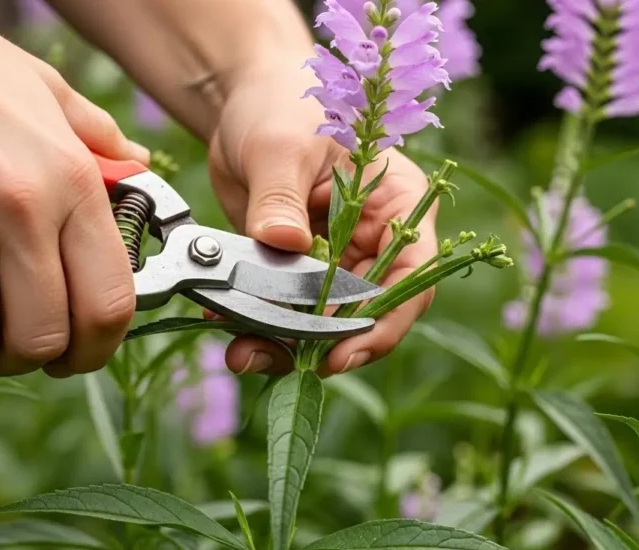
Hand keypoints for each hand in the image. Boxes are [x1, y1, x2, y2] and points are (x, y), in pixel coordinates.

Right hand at [0, 0, 147, 376]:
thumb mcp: (48, 94)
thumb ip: (99, 141)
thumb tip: (140, 166)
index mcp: (72, 182)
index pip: (109, 302)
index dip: (98, 348)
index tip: (80, 354)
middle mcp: (20, 208)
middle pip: (42, 338)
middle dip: (30, 356)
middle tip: (14, 340)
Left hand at [208, 67, 438, 374]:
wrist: (241, 103)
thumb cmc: (279, 106)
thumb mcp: (280, 146)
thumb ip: (281, 198)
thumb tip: (283, 244)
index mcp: (398, 205)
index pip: (411, 277)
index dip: (383, 323)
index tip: (339, 352)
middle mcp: (376, 240)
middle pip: (367, 313)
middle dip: (322, 344)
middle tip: (271, 357)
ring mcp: (337, 259)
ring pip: (324, 322)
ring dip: (285, 344)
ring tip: (242, 353)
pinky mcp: (298, 270)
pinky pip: (286, 310)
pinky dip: (260, 325)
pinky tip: (228, 328)